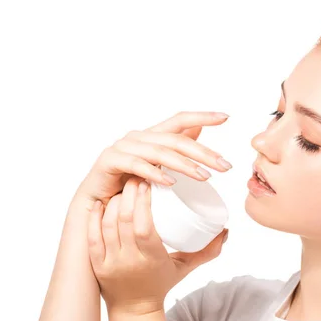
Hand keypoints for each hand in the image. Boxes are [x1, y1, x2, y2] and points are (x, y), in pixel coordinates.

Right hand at [75, 111, 231, 207]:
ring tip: (205, 177)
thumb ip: (174, 149)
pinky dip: (154, 173)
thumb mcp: (155, 167)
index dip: (202, 116)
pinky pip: (135, 166)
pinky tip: (170, 183)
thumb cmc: (127, 185)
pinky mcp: (109, 161)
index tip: (226, 118)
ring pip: (159, 152)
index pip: (180, 120)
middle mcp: (138, 137)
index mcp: (152, 136)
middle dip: (203, 152)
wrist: (95, 204)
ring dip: (184, 164)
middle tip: (225, 166)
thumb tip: (198, 132)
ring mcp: (122, 147)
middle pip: (176, 139)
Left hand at [87, 176, 228, 314]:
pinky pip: (91, 237)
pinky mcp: (96, 264)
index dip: (143, 202)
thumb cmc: (161, 283)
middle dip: (128, 194)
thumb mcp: (186, 267)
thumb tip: (226, 229)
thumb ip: (208, 250)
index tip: (148, 183)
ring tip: (121, 187)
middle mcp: (129, 262)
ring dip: (113, 203)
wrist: (134, 310)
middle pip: (124, 222)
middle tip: (136, 178)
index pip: (144, 228)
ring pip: (107, 226)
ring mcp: (110, 263)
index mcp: (152, 260)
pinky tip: (100, 203)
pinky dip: (94, 218)